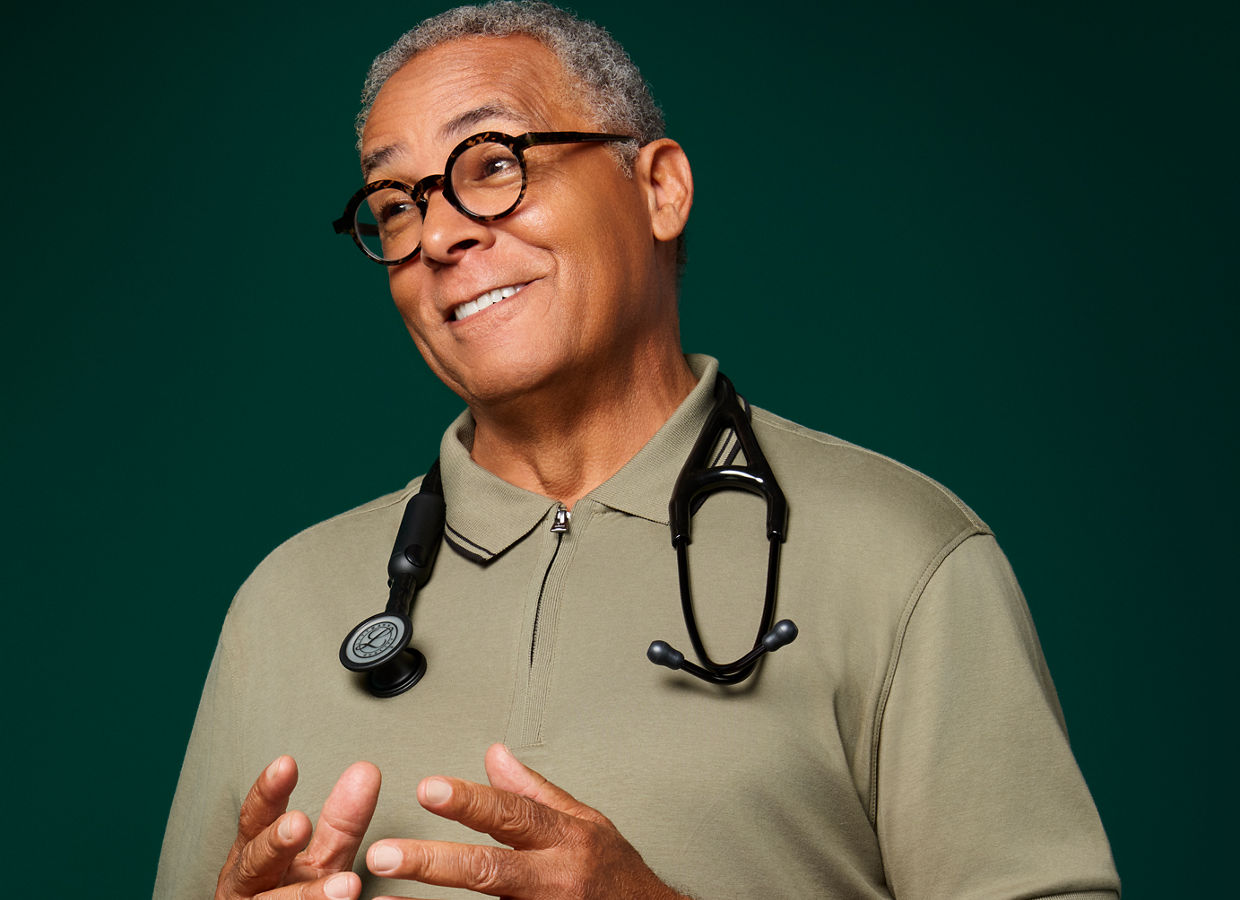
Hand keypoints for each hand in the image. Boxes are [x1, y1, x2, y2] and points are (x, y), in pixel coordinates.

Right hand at [216, 755, 381, 899]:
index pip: (256, 818)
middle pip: (254, 861)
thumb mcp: (321, 859)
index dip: (268, 793)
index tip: (286, 764)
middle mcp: (246, 883)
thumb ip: (340, 822)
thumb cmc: (296, 896)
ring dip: (307, 894)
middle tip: (299, 823)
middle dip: (274, 842)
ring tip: (346, 886)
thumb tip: (366, 772)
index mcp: (254, 854)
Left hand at [365, 743, 689, 899]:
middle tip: (386, 854)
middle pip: (488, 870)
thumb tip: (495, 757)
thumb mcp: (586, 822)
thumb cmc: (617, 876)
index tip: (429, 789)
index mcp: (564, 840)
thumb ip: (535, 792)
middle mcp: (554, 879)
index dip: (468, 801)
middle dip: (433, 862)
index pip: (510, 814)